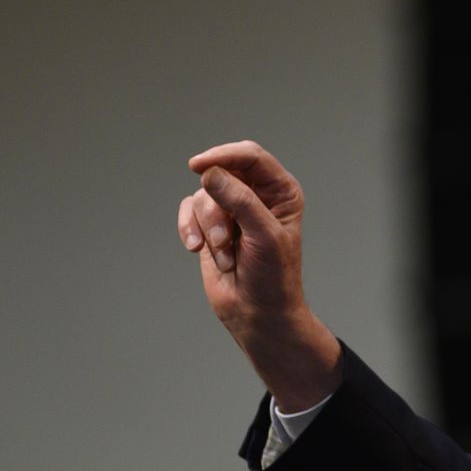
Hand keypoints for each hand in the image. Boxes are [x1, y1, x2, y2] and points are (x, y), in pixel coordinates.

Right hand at [178, 140, 340, 409]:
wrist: (258, 315)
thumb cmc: (273, 278)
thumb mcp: (264, 236)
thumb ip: (240, 201)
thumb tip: (210, 173)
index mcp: (281, 191)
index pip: (250, 157)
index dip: (223, 156)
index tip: (198, 166)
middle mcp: (257, 195)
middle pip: (221, 174)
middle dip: (215, 206)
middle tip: (223, 238)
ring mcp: (232, 209)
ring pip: (203, 196)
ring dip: (208, 228)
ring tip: (225, 256)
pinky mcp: (210, 225)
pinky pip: (188, 211)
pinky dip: (189, 229)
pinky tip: (196, 249)